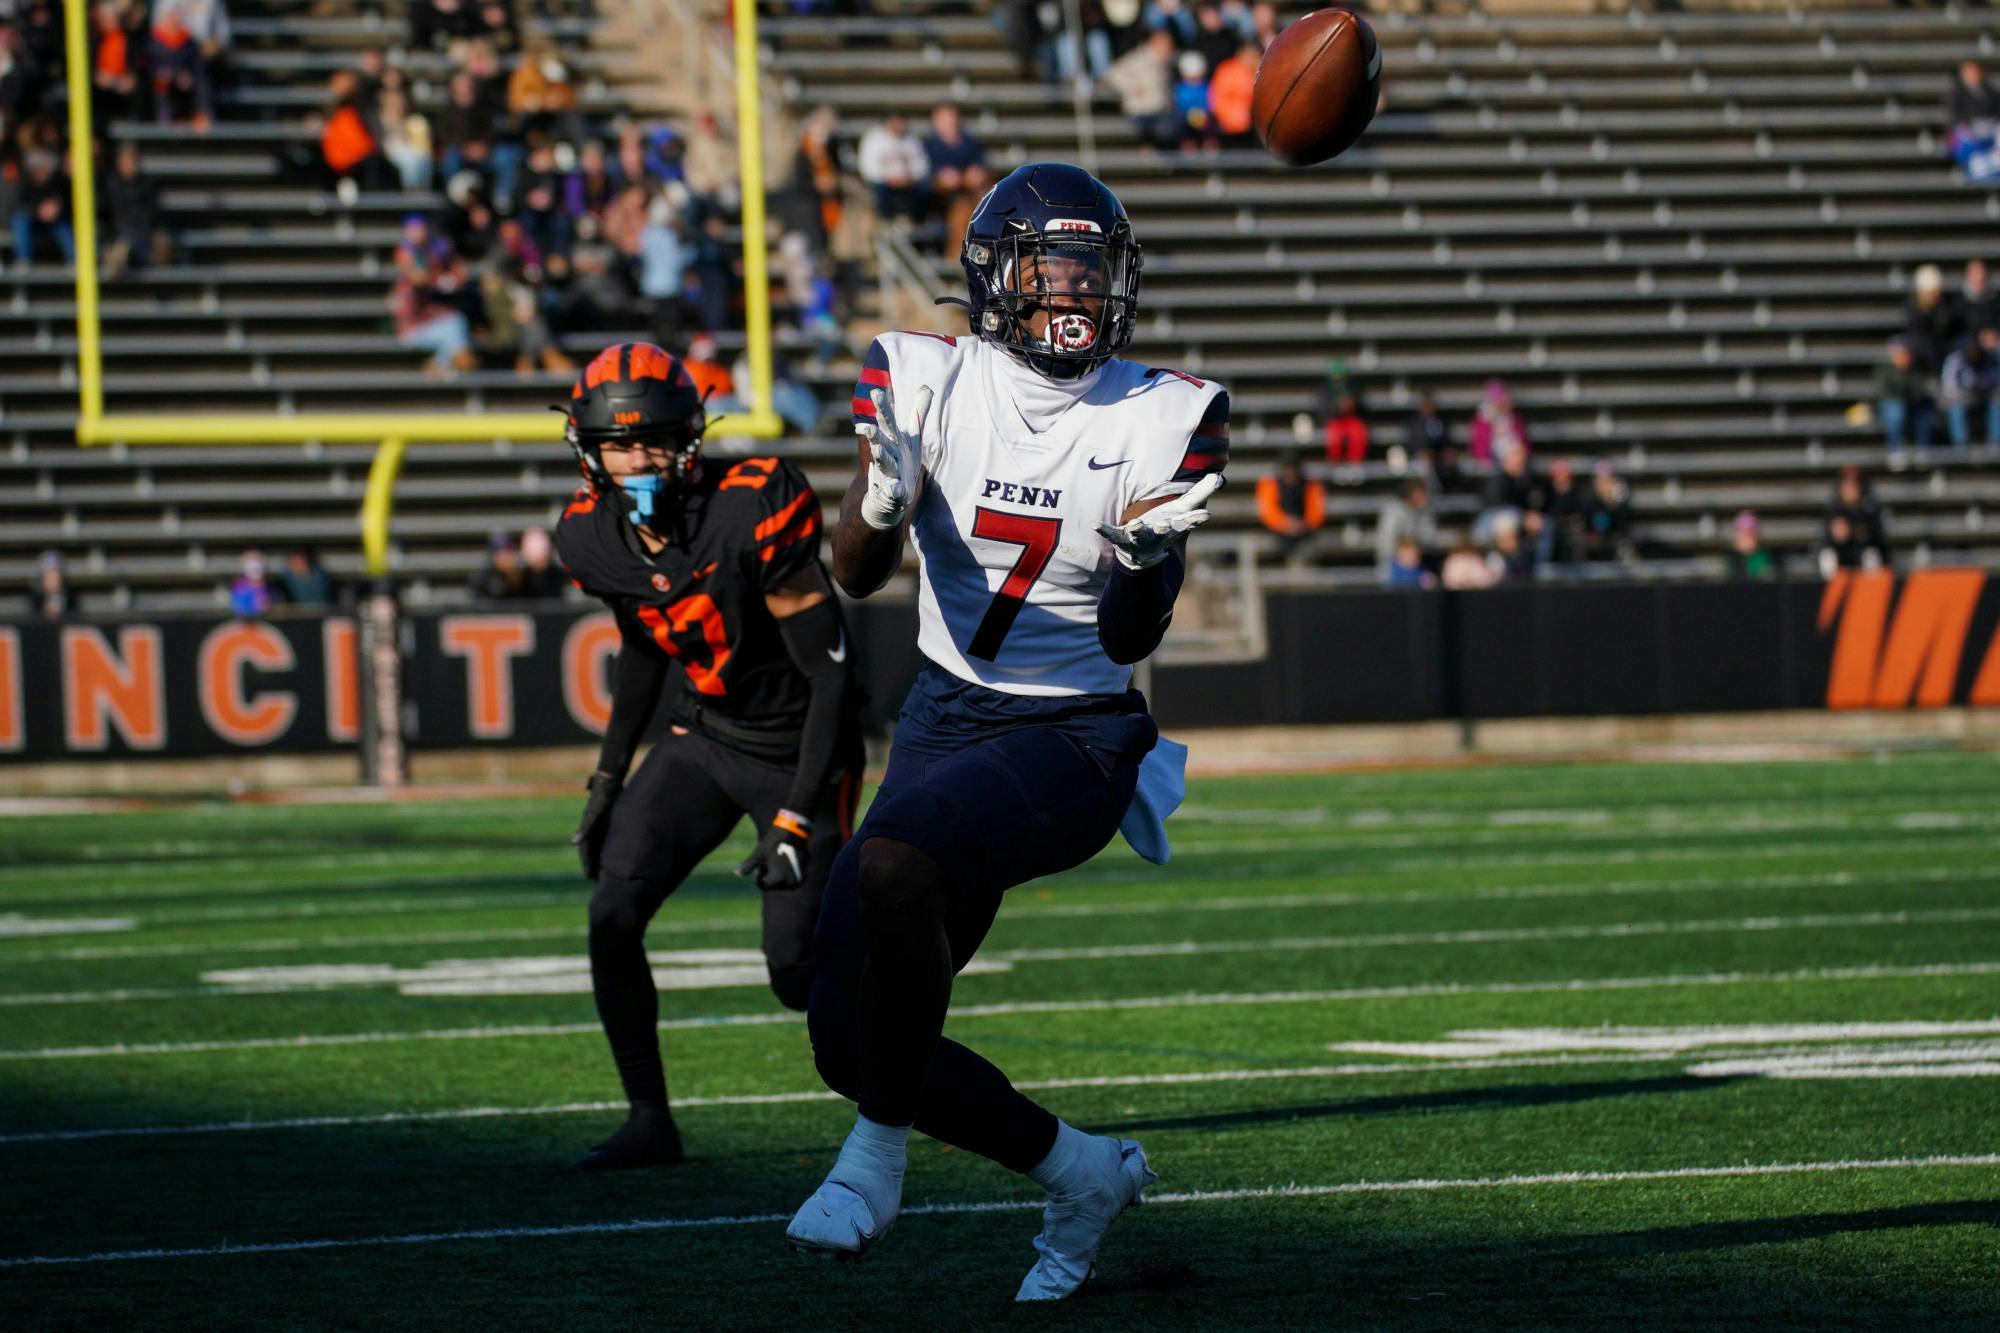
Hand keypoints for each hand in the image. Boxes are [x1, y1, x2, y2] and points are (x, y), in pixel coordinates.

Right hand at [571, 771, 621, 879]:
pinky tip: (615, 852)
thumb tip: (572, 843)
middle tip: (596, 879)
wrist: (609, 779)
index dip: (587, 864)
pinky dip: (608, 846)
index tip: (588, 877)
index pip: (585, 850)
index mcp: (587, 828)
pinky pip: (607, 836)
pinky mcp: (607, 818)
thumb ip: (586, 828)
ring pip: (599, 844)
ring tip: (605, 870)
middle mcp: (592, 827)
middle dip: (593, 863)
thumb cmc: (602, 796)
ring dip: (601, 856)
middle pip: (592, 849)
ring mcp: (599, 823)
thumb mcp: (594, 812)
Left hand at [736, 810, 811, 891]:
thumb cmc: (773, 842)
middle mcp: (790, 882)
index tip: (762, 864)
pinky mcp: (804, 874)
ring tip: (777, 862)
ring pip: (783, 885)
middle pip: (774, 886)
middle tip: (770, 862)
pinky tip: (786, 863)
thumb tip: (736, 874)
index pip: (763, 886)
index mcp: (777, 879)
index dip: (760, 875)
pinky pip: (793, 881)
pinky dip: (788, 875)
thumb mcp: (759, 854)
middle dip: (770, 877)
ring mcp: (799, 879)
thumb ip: (748, 866)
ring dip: (779, 877)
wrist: (794, 831)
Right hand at [859, 384, 930, 529]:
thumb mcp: (913, 436)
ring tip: (876, 450)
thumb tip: (927, 387)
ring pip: (884, 464)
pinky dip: (893, 491)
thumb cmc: (902, 460)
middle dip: (873, 434)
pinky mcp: (894, 492)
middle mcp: (888, 454)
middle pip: (881, 441)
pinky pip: (894, 492)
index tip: (875, 392)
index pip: (887, 422)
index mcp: (893, 440)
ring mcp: (889, 474)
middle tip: (864, 426)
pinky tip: (894, 490)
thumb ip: (919, 412)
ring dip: (880, 457)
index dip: (882, 408)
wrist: (891, 496)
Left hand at [1096, 472, 1224, 570]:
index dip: (1196, 518)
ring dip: (1140, 531)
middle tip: (1167, 525)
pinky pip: (1111, 534)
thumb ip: (1200, 494)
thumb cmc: (1166, 526)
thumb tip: (1221, 476)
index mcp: (1175, 526)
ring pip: (1140, 535)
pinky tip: (1094, 523)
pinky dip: (1103, 529)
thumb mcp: (1183, 510)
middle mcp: (1159, 534)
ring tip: (1137, 525)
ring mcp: (1140, 538)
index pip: (1189, 522)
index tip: (1206, 515)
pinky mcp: (1121, 539)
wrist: (1143, 555)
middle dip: (1168, 529)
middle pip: (1166, 532)